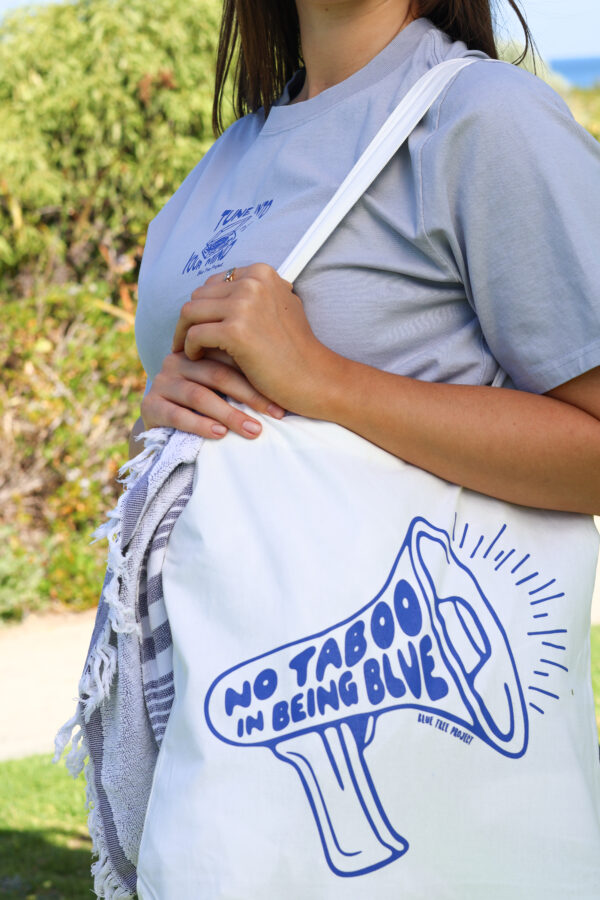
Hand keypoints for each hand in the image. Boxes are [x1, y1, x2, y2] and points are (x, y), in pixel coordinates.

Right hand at [140, 350, 285, 439]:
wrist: (168, 428)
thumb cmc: (210, 406)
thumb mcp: (229, 387)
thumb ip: (249, 371)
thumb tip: (296, 377)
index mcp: (199, 348)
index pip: (231, 356)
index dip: (259, 375)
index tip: (284, 397)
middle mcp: (178, 360)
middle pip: (217, 374)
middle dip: (250, 396)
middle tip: (276, 414)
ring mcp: (161, 381)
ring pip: (199, 396)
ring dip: (229, 414)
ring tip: (254, 430)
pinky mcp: (150, 405)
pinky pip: (177, 415)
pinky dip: (200, 425)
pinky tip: (220, 434)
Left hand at [171, 263, 336, 416]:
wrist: (314, 377)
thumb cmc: (296, 349)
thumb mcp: (280, 307)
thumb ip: (254, 295)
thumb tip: (220, 289)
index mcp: (261, 272)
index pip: (215, 282)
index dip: (205, 306)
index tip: (202, 325)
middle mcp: (253, 282)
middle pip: (199, 295)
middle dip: (191, 319)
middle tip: (189, 340)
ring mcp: (244, 305)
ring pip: (191, 312)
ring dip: (184, 332)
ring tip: (188, 349)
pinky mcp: (236, 331)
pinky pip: (194, 334)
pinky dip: (189, 348)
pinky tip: (195, 358)